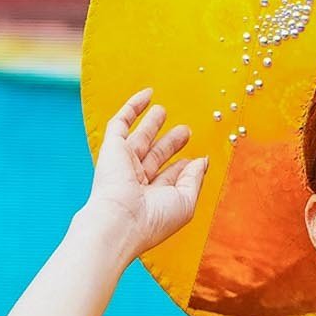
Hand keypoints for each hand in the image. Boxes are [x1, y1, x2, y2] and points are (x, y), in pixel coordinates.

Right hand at [82, 90, 207, 262]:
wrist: (121, 221)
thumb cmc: (154, 219)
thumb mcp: (186, 201)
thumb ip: (195, 179)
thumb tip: (203, 161)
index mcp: (154, 197)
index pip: (170, 177)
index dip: (184, 168)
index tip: (196, 160)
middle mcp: (138, 181)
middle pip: (156, 156)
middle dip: (170, 144)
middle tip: (185, 131)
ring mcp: (124, 163)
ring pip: (140, 138)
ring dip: (152, 124)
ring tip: (163, 110)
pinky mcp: (112, 148)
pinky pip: (121, 122)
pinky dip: (133, 107)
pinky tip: (147, 94)